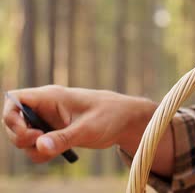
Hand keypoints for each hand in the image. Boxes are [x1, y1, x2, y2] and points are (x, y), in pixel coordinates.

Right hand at [2, 85, 155, 162]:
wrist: (126, 120)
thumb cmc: (110, 116)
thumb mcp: (88, 128)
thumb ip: (63, 138)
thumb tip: (39, 146)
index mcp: (51, 96)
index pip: (14, 99)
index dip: (12, 118)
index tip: (31, 133)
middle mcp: (45, 106)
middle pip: (13, 122)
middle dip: (22, 138)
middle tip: (43, 145)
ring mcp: (48, 119)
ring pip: (24, 138)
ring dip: (34, 150)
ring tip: (58, 150)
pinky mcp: (53, 132)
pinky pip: (37, 145)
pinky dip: (43, 153)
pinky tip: (62, 152)